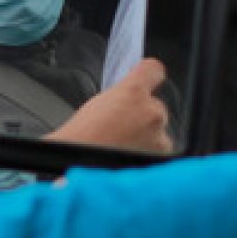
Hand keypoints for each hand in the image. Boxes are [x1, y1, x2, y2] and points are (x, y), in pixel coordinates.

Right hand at [48, 58, 173, 153]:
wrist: (76, 167)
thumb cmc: (79, 139)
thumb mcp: (96, 104)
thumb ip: (119, 97)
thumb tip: (127, 99)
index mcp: (133, 91)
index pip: (154, 70)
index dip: (149, 76)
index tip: (147, 80)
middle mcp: (151, 110)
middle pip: (155, 106)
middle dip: (142, 116)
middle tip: (122, 128)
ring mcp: (158, 136)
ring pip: (158, 130)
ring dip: (147, 136)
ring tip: (122, 146)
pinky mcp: (159, 157)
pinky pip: (159, 152)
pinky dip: (147, 154)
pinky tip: (128, 158)